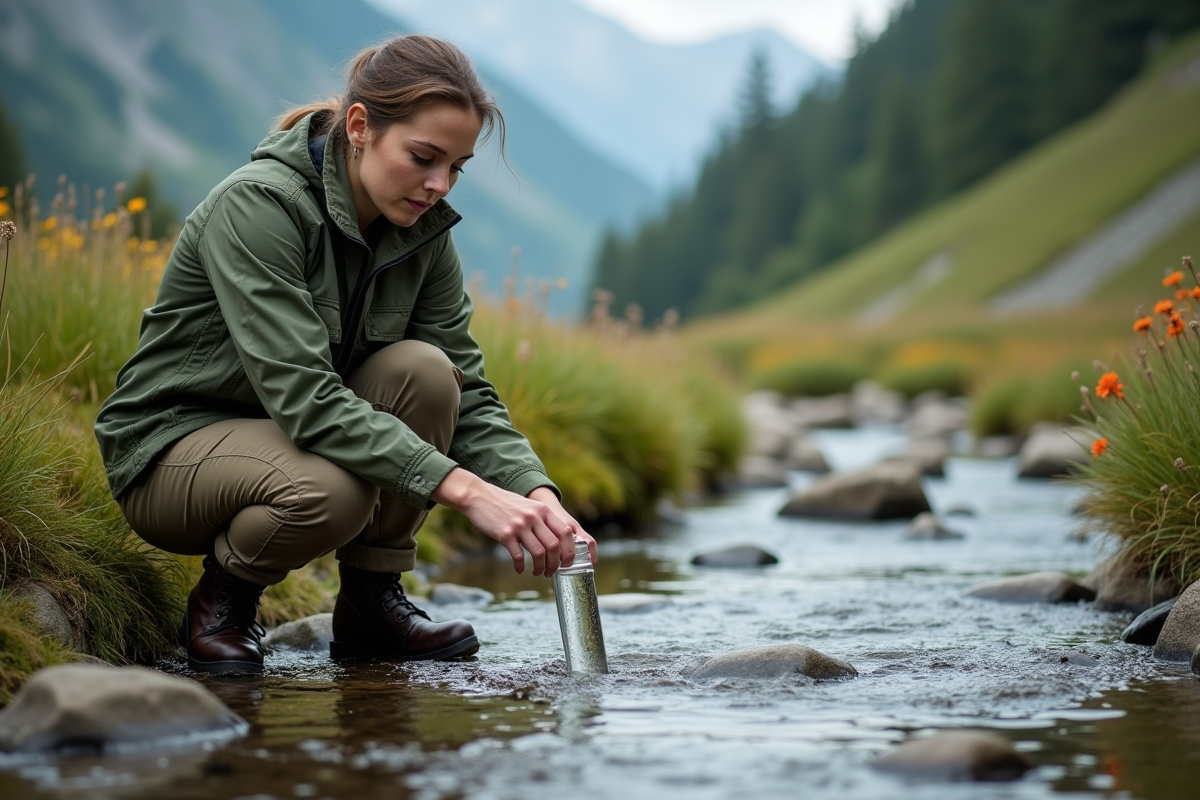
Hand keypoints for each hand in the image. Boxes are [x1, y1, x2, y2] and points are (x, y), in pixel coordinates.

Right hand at [431, 468, 580, 576]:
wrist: (479, 496)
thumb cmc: (505, 503)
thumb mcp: (529, 506)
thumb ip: (542, 519)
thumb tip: (557, 540)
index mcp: (543, 510)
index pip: (565, 532)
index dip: (570, 550)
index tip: (567, 561)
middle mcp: (533, 517)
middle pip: (554, 546)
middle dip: (556, 563)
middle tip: (552, 571)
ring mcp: (519, 526)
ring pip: (539, 553)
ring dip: (541, 567)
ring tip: (538, 572)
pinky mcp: (505, 535)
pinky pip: (518, 556)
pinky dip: (521, 566)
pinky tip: (519, 569)